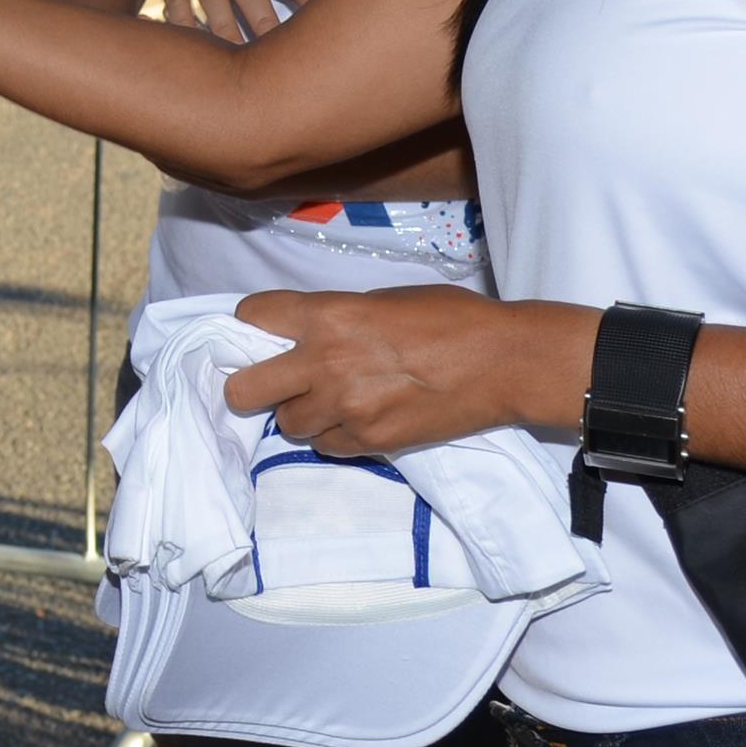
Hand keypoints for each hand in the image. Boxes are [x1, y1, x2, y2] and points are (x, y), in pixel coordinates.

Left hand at [221, 286, 584, 455]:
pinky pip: (326, 446)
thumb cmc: (450, 318)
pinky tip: (360, 420)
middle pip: (244, 390)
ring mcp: (345, 409)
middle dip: (250, 387)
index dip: (251, 325)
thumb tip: (304, 334)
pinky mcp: (368, 442)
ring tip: (333, 401)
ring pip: (287, 424)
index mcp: (328, 315)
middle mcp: (324, 363)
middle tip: (273, 384)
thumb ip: (336, 318)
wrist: (502, 362)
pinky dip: (335, 436)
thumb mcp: (383, 300)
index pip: (251, 316)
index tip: (262, 334)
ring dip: (302, 414)